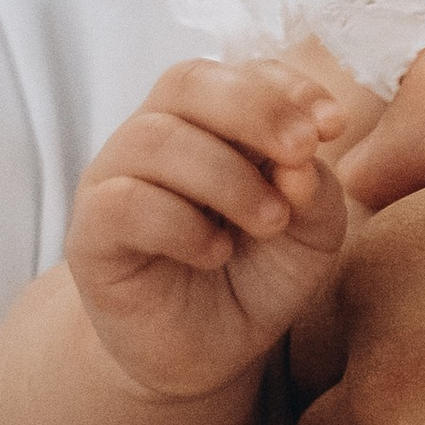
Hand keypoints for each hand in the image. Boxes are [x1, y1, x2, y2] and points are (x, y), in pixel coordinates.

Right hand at [67, 55, 349, 398]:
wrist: (207, 352)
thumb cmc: (257, 276)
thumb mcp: (311, 233)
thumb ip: (315, 191)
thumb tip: (298, 165)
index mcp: (214, 123)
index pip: (239, 71)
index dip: (288, 86)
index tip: (333, 125)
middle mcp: (157, 137)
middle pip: (187, 82)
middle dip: (255, 109)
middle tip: (301, 152)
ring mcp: (116, 180)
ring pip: (155, 139)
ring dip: (227, 178)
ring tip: (269, 223)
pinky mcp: (90, 233)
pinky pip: (124, 202)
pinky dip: (182, 225)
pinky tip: (215, 253)